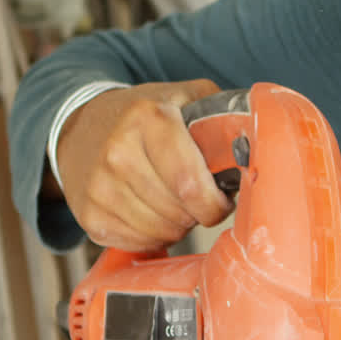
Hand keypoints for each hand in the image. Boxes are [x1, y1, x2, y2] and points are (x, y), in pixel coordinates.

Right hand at [54, 79, 233, 250]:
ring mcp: (99, 186)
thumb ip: (223, 115)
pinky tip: (153, 213)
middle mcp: (118, 152)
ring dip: (178, 226)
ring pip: (160, 231)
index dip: (214, 203)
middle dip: (198, 214)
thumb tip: (259, 146)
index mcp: (149, 119)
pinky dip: (154, 236)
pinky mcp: (89, 215)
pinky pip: (138, 242)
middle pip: (178, 212)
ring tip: (175, 204)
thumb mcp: (183, 97)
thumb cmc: (143, 116)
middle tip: (198, 201)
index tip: (221, 201)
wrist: (81, 128)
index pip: (190, 183)